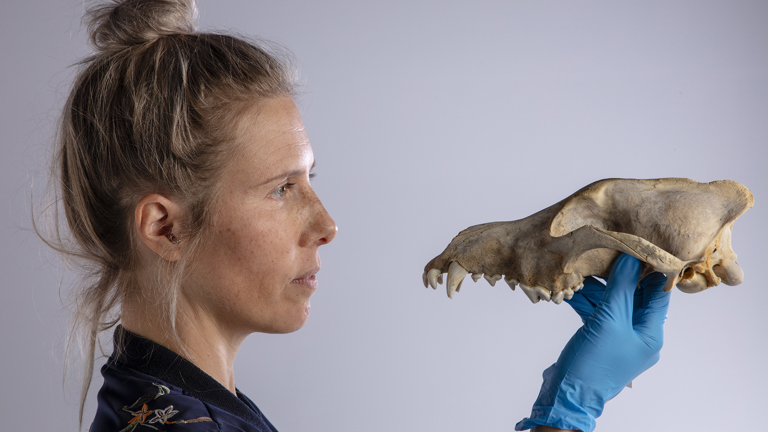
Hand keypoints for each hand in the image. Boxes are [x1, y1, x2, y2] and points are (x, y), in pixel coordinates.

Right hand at [515, 254, 670, 431]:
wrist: (568, 394)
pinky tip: (573, 287)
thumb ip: (621, 288)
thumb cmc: (594, 364)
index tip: (640, 245)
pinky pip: (597, 311)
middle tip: (607, 250)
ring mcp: (617, 336)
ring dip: (598, 286)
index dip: (651, 268)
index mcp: (650, 333)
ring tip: (584, 266)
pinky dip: (587, 299)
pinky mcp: (598, 337)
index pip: (658, 293)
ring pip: (612, 301)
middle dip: (619, 273)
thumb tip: (632, 257)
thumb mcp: (609, 321)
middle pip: (633, 295)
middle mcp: (638, 334)